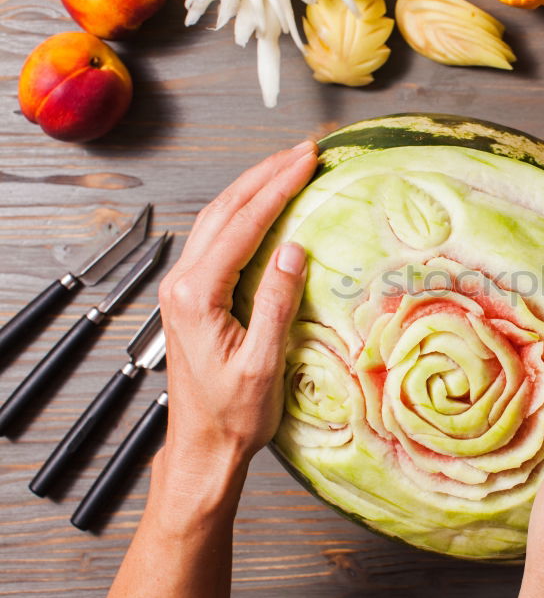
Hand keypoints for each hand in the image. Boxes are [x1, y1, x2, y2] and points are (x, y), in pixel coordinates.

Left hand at [100, 142, 317, 597]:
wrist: (203, 445)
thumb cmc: (232, 414)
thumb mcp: (263, 362)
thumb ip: (277, 302)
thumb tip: (295, 250)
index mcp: (197, 295)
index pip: (242, 225)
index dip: (277, 188)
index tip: (306, 162)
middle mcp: (183, 284)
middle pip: (224, 210)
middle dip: (265, 175)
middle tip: (302, 152)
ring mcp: (184, 288)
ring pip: (218, 220)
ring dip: (253, 189)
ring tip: (288, 167)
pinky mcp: (194, 295)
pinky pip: (219, 239)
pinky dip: (245, 214)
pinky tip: (266, 208)